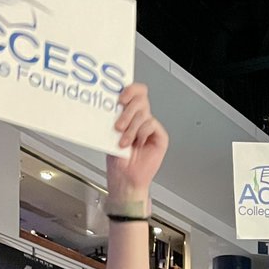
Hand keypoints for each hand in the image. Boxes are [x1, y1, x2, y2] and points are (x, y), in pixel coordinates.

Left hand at [106, 84, 168, 205]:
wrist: (125, 179)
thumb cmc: (118, 161)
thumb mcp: (110, 134)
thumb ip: (113, 116)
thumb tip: (109, 101)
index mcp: (129, 114)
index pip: (135, 92)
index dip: (130, 90)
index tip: (119, 98)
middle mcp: (141, 119)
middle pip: (141, 98)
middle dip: (127, 111)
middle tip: (118, 125)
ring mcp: (150, 127)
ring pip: (143, 113)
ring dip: (131, 129)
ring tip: (124, 142)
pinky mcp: (160, 137)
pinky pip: (151, 124)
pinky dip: (142, 133)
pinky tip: (138, 144)